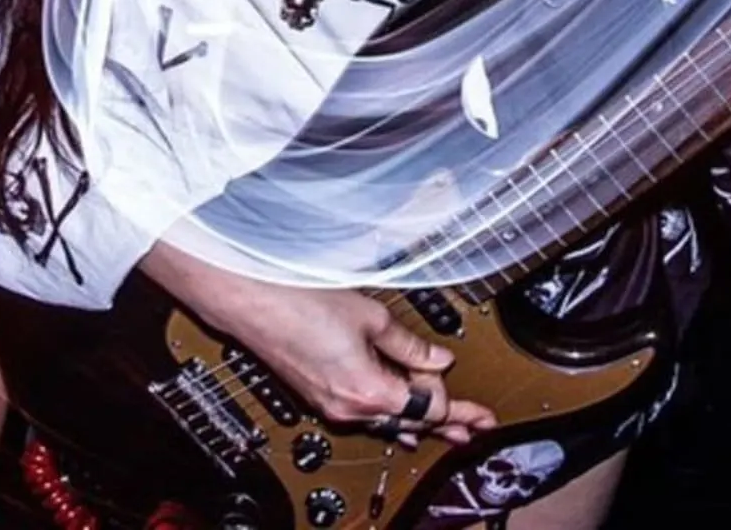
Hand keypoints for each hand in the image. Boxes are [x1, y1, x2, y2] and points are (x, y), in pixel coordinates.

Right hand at [196, 281, 497, 447]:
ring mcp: (332, 405)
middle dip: (445, 422)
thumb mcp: (370, 316)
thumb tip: (437, 357)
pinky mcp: (319, 394)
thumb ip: (408, 344)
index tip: (479, 409)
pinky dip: (389, 412)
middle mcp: (351, 408)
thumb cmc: (299, 302)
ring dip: (417, 419)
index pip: (428, 408)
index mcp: (370, 391)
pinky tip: (400, 417)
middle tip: (474, 427)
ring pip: (387, 419)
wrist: (252, 300)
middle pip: (410, 421)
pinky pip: (365, 412)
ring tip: (446, 430)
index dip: (455, 404)